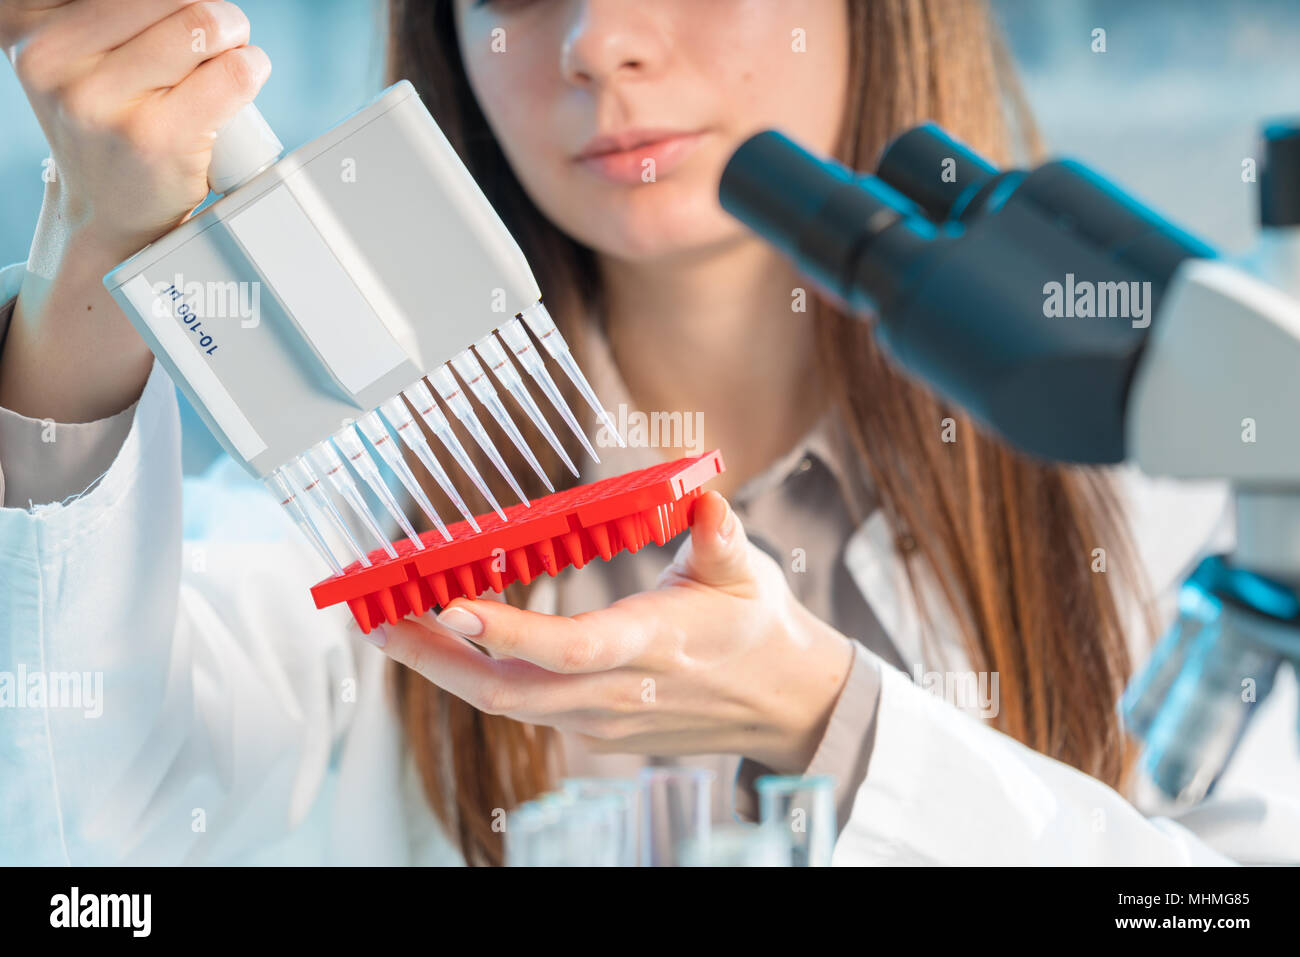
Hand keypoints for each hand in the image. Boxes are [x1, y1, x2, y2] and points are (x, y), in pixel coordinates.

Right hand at [0, 0, 270, 420]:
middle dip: (203, 13)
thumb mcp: (80, 57)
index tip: (165, 27)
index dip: (160, 5)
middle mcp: (49, 59)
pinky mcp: (154, 137)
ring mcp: (97, 100)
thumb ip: (109, 17)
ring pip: (202, 20)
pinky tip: (240, 83)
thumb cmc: (108, 124)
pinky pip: (234, 73)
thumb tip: (194, 5)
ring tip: (220, 65)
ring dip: (231, 38)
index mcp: (26, 27)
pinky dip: (251, 70)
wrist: (109, 214)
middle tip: (208, 43)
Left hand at [374, 491, 854, 773]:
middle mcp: (622, 693)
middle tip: (378, 622)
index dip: (509, 633)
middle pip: (512, 690)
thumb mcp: (747, 572)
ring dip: (445, 670)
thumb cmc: (757, 626)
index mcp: (656, 644)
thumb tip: (705, 501)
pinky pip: (525, 708)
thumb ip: (720, 538)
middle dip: (436, 660)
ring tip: (392, 630)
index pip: (573, 647)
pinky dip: (481, 677)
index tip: (449, 608)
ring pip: (508, 704)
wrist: (779, 700)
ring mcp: (604, 722)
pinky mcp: (596, 732)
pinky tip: (450, 647)